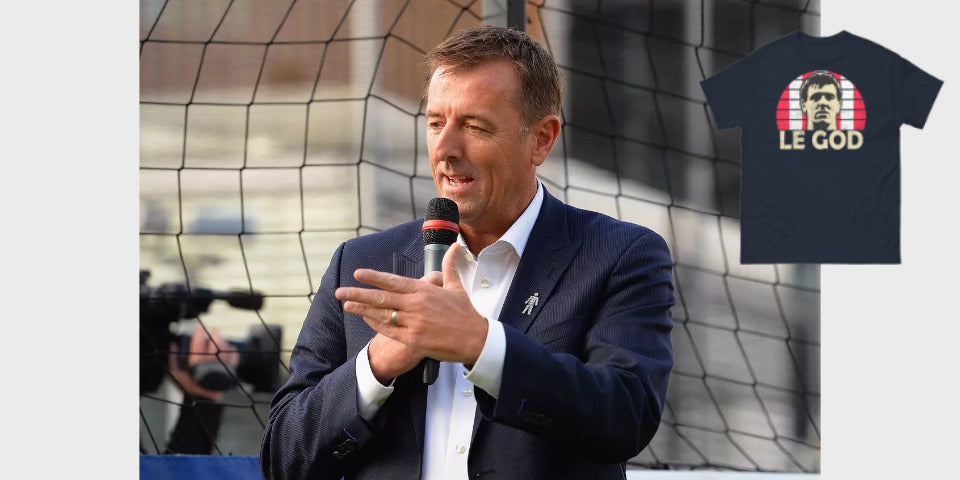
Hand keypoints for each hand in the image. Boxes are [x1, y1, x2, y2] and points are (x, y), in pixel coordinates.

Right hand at [167, 325, 238, 400]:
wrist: (201, 402)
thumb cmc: (188, 387)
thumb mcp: (176, 375)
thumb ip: (173, 360)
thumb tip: (173, 344)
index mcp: (194, 368)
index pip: (196, 348)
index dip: (197, 335)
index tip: (198, 328)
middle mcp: (208, 370)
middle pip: (213, 349)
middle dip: (214, 336)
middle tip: (214, 330)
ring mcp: (219, 373)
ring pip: (224, 353)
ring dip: (223, 343)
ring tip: (221, 339)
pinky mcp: (228, 376)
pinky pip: (234, 361)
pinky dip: (233, 353)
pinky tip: (230, 348)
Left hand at [335, 243, 487, 365]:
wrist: (475, 339)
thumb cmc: (465, 312)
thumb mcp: (457, 286)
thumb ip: (449, 266)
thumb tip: (454, 245)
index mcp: (424, 290)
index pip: (393, 281)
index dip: (374, 278)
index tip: (358, 273)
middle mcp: (416, 305)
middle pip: (381, 298)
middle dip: (358, 294)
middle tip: (339, 292)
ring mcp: (413, 324)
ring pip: (381, 315)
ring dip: (361, 310)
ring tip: (346, 305)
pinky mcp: (413, 341)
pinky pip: (389, 331)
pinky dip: (376, 325)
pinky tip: (366, 320)